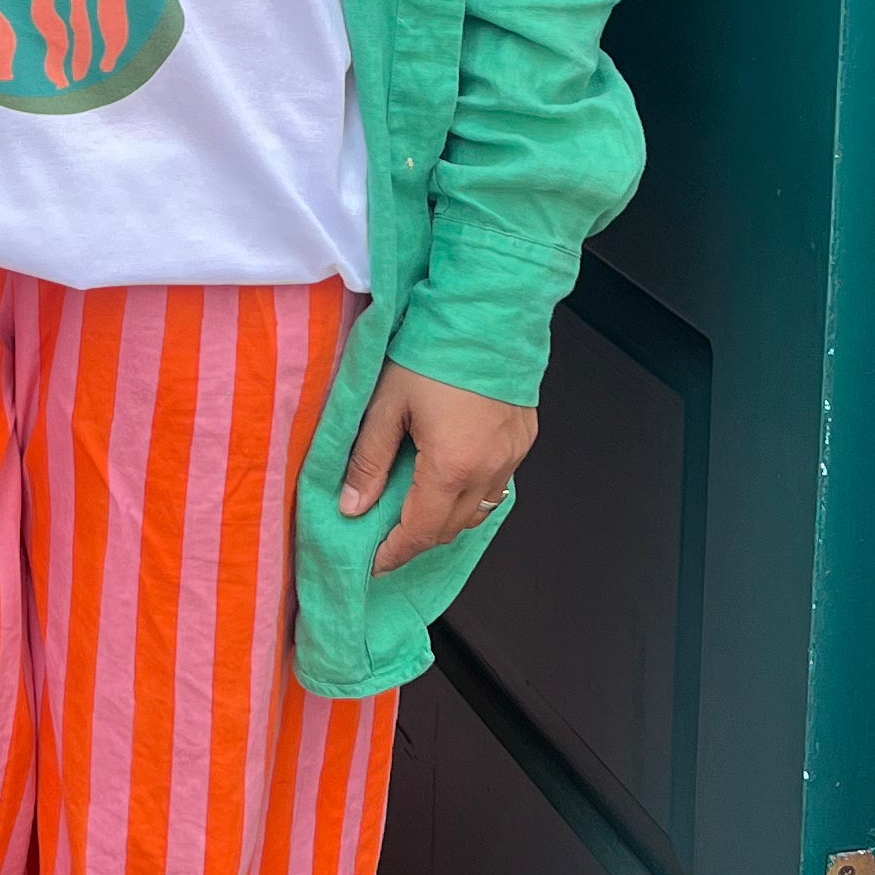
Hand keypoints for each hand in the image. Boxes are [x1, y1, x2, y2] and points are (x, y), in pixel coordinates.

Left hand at [338, 362, 536, 576]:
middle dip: (417, 540)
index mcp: (451, 468)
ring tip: (417, 510)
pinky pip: (498, 484)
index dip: (394, 553)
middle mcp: (488, 470)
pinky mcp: (523, 438)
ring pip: (479, 511)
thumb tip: (351, 507)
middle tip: (387, 536)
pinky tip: (451, 478)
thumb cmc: (432, 351)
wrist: (488, 312)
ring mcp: (511, 456)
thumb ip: (368, 461)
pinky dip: (472, 493)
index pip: (420, 533)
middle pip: (451, 530)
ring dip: (447, 519)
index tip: (373, 561)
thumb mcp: (385, 405)